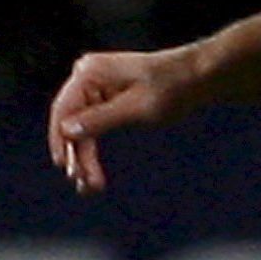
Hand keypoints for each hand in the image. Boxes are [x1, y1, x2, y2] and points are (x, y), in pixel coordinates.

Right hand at [45, 48, 192, 194]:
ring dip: (84, 157)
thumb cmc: (173, 86)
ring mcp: (95, 87)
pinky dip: (93, 148)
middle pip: (71, 122)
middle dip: (77, 155)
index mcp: (89, 73)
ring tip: (90, 186)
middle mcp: (87, 77)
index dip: (61, 141)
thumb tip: (66, 131)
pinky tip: (93, 172)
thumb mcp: (138, 107)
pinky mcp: (106, 98)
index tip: (67, 169)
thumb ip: (101, 119)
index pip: (63, 111)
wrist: (199, 76)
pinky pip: (93, 126)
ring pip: (81, 129)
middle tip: (85, 184)